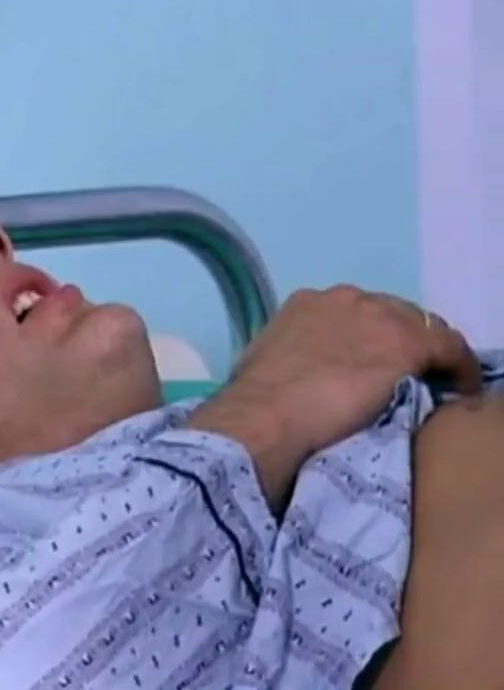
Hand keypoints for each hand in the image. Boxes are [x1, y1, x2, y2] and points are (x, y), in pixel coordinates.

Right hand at [188, 285, 480, 507]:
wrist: (266, 417)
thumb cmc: (255, 402)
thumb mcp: (265, 364)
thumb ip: (290, 357)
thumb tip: (297, 375)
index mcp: (304, 303)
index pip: (352, 312)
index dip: (367, 337)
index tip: (371, 363)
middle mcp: (343, 298)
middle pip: (390, 313)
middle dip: (397, 340)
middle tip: (400, 374)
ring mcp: (377, 317)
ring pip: (421, 327)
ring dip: (426, 352)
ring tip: (431, 381)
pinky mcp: (406, 343)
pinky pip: (450, 348)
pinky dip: (459, 368)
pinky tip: (461, 388)